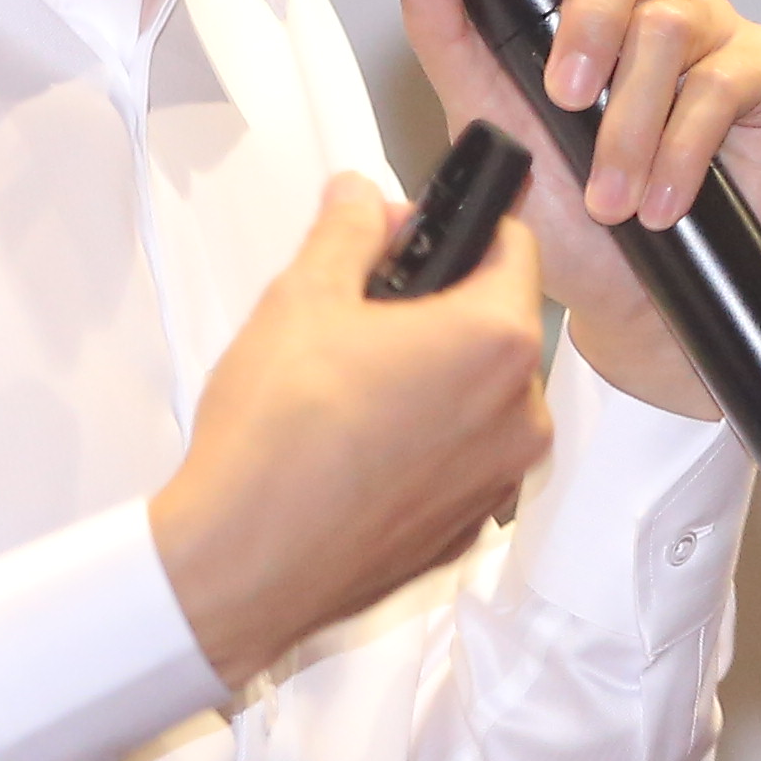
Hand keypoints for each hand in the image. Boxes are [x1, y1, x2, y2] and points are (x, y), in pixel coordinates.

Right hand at [151, 176, 551, 690]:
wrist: (239, 564)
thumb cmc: (275, 438)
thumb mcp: (302, 298)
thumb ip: (346, 230)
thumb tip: (361, 196)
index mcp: (496, 339)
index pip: (512, 247)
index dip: (460, 231)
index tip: (414, 238)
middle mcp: (520, 411)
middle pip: (497, 325)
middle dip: (438, 310)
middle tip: (362, 317)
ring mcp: (499, 478)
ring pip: (482, 396)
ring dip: (433, 380)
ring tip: (352, 388)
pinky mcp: (469, 528)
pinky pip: (463, 460)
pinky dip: (426, 444)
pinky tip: (359, 447)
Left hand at [377, 0, 760, 425]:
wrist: (627, 302)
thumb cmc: (560, 210)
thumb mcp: (486, 121)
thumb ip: (445, 34)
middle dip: (589, 12)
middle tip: (563, 94)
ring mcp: (712, 33)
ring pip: (669, 24)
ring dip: (627, 121)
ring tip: (607, 195)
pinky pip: (722, 83)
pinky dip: (680, 148)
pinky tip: (659, 198)